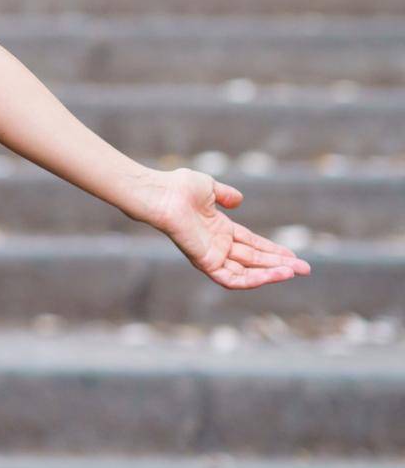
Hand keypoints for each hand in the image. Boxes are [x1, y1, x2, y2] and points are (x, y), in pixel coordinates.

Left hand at [140, 167, 311, 288]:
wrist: (162, 194)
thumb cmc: (178, 187)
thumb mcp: (208, 187)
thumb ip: (225, 194)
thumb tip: (239, 200)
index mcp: (219, 229)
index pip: (252, 244)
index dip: (273, 250)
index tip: (295, 256)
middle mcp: (217, 244)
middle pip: (254, 259)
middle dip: (279, 264)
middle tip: (305, 269)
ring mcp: (212, 254)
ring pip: (247, 272)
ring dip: (271, 273)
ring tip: (294, 272)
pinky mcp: (206, 263)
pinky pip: (232, 278)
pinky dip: (254, 279)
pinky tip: (274, 275)